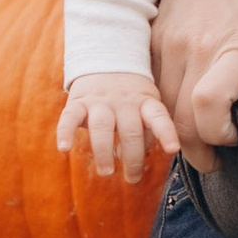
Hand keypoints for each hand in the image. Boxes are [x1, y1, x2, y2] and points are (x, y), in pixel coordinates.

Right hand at [57, 74, 180, 181]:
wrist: (104, 58)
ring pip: (102, 126)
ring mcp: (100, 101)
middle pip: (130, 130)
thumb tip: (134, 157)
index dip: (166, 133)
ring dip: (104, 152)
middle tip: (133, 179)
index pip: (158, 117)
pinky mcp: (77, 101)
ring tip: (107, 172)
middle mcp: (124, 101)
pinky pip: (70, 118)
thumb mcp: (145, 104)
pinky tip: (64, 150)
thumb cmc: (130, 95)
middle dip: (132, 158)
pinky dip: (65, 133)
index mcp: (145, 101)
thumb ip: (146, 131)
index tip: (173, 149)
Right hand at [150, 0, 237, 166]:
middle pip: (180, 122)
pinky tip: (180, 110)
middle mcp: (198, 46)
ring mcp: (169, 40)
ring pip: (160, 107)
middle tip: (217, 160)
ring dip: (176, 132)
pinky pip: (149, 84)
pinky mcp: (153, 33)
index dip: (220, 137)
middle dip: (197, 151)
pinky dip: (160, 106)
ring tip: (200, 141)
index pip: (211, 111)